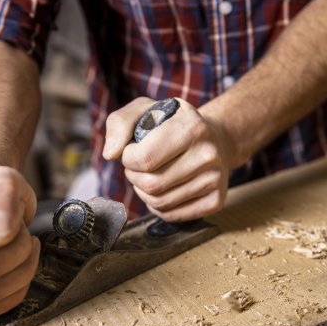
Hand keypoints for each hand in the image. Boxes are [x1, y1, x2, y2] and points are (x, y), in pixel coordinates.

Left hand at [103, 97, 233, 221]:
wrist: (214, 138)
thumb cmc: (172, 125)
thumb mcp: (145, 110)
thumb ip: (119, 124)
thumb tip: (110, 154)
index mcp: (191, 127)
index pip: (145, 158)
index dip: (128, 158)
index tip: (131, 151)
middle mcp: (208, 154)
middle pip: (151, 184)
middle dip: (134, 176)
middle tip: (137, 166)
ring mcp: (214, 179)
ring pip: (159, 202)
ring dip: (143, 192)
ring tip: (149, 175)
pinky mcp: (215, 201)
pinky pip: (172, 215)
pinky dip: (158, 206)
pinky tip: (163, 189)